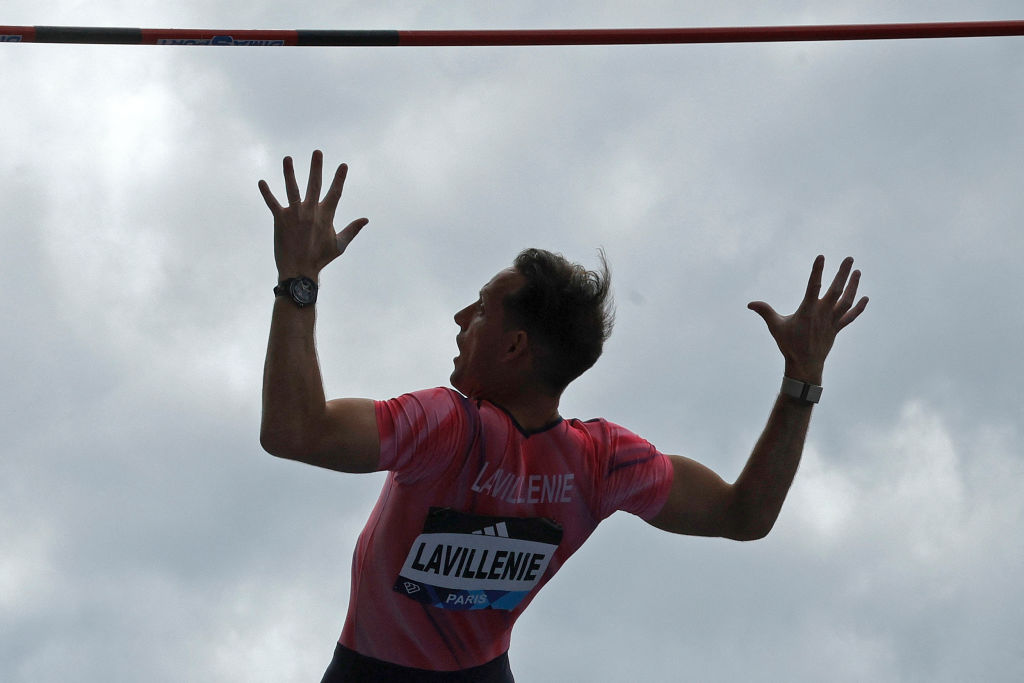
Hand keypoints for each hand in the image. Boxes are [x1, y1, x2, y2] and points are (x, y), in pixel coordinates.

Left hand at [258, 150, 368, 279]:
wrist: (299, 270)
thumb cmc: (320, 259)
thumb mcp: (340, 245)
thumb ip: (352, 230)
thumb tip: (366, 219)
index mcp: (325, 216)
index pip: (335, 193)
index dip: (339, 178)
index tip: (343, 165)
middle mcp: (311, 212)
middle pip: (315, 185)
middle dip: (316, 168)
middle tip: (317, 152)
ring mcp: (295, 214)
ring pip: (292, 189)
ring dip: (289, 172)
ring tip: (287, 158)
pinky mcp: (280, 220)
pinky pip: (272, 203)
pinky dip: (266, 193)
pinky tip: (261, 182)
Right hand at [747, 255, 867, 383]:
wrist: (805, 365)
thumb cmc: (789, 344)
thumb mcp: (775, 327)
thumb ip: (765, 312)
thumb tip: (750, 304)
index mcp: (807, 311)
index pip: (813, 287)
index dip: (817, 271)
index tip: (821, 257)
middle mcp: (822, 314)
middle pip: (836, 290)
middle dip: (843, 274)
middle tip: (850, 258)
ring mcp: (831, 321)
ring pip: (846, 301)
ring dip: (853, 286)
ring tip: (857, 272)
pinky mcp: (836, 328)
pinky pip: (850, 317)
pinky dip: (858, 308)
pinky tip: (865, 298)